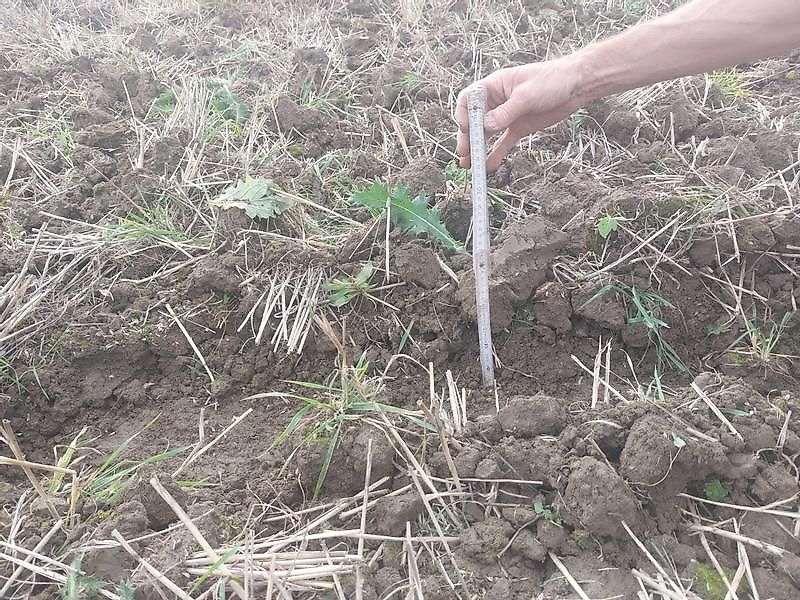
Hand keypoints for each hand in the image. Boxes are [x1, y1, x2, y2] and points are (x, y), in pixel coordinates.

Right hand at [455, 57, 585, 170]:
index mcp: (494, 86)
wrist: (576, 86)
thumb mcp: (527, 95)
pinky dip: (496, 154)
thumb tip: (486, 126)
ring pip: (486, 134)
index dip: (464, 114)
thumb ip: (506, 112)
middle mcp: (497, 101)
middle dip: (467, 137)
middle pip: (474, 120)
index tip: (466, 128)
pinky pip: (503, 143)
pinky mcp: (518, 128)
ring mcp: (506, 116)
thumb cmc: (551, 80)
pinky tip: (488, 166)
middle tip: (465, 152)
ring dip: (477, 148)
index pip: (469, 99)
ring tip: (469, 164)